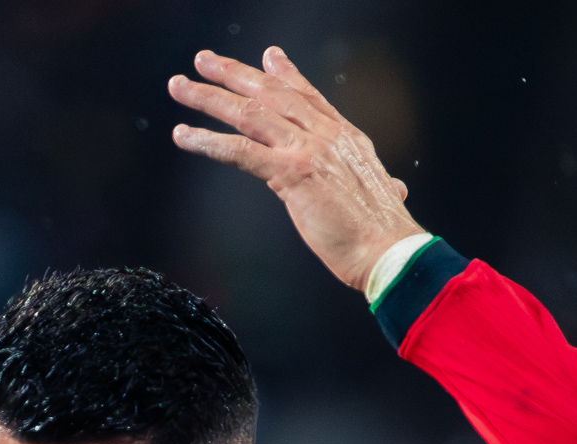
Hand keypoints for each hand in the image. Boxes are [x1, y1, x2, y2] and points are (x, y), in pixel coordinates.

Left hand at [169, 47, 424, 290]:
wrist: (390, 253)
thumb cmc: (383, 235)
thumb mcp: (384, 195)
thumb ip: (383, 184)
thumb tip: (397, 189)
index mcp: (346, 138)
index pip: (308, 95)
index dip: (285, 73)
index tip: (266, 57)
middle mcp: (326, 135)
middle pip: (272, 93)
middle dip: (233, 73)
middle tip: (203, 61)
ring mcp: (308, 150)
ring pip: (249, 113)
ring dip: (208, 98)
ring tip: (179, 87)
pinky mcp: (293, 173)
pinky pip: (240, 151)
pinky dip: (208, 142)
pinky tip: (184, 137)